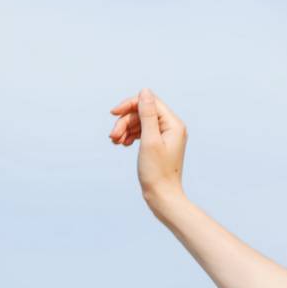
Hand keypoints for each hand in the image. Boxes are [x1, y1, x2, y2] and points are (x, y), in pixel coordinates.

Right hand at [109, 89, 188, 205]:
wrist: (163, 196)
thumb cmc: (157, 171)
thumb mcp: (149, 140)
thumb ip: (147, 114)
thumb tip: (145, 91)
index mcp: (174, 124)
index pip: (149, 102)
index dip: (129, 105)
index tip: (112, 113)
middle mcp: (172, 128)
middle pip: (143, 113)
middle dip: (125, 122)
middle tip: (112, 137)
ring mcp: (166, 136)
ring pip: (140, 123)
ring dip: (125, 129)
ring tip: (115, 142)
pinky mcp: (159, 145)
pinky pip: (142, 133)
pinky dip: (130, 136)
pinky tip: (121, 144)